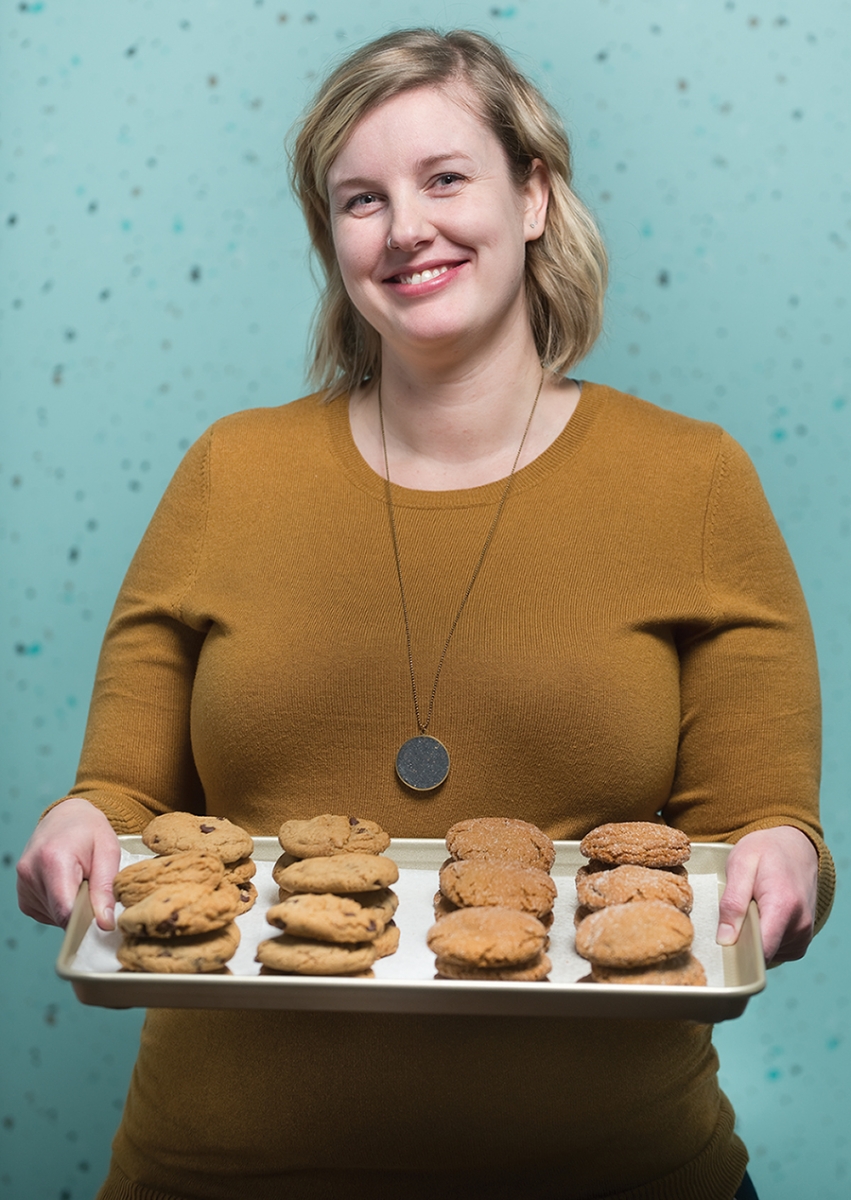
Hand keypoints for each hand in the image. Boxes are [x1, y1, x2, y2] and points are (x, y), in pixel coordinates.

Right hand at [17, 797, 120, 929]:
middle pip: (60, 915)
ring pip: (53, 916)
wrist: (67, 817)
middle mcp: (31, 872)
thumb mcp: (108, 852)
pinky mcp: (22, 894)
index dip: (86, 921)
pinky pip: (45, 913)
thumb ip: (106, 889)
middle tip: (93, 889)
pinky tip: (67, 886)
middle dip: (81, 911)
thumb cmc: (89, 831)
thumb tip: (105, 924)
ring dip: (71, 907)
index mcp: (53, 860)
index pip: (65, 910)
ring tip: (78, 881)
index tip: (102, 920)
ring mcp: (23, 883)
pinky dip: (60, 906)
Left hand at [716, 825, 817, 963]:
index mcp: (783, 906)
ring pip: (769, 953)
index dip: (738, 952)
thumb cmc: (765, 851)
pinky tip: (762, 916)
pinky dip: (765, 937)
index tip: (722, 943)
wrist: (795, 845)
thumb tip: (724, 940)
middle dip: (743, 941)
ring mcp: (804, 933)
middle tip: (735, 913)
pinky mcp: (803, 937)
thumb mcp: (740, 866)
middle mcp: (800, 924)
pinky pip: (778, 949)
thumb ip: (732, 903)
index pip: (762, 950)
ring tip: (752, 909)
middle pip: (763, 953)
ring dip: (755, 937)